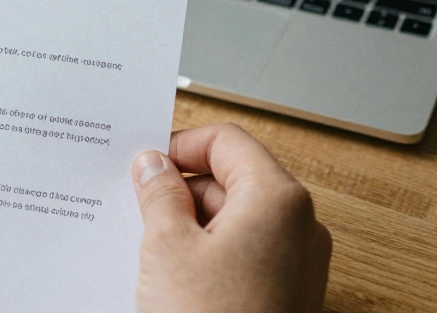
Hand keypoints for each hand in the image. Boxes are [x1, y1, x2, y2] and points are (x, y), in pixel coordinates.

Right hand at [131, 124, 330, 312]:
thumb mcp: (167, 247)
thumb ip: (159, 194)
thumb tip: (154, 165)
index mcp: (278, 198)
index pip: (226, 141)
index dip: (180, 145)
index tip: (145, 163)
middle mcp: (299, 225)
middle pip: (233, 178)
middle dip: (182, 190)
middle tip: (137, 206)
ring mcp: (298, 263)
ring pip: (236, 220)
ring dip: (191, 225)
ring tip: (151, 248)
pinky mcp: (287, 294)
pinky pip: (245, 254)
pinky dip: (209, 255)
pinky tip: (174, 277)